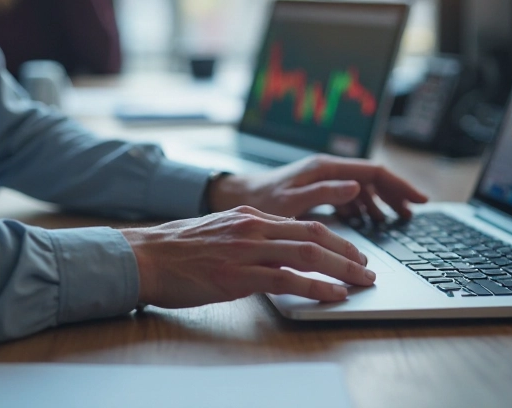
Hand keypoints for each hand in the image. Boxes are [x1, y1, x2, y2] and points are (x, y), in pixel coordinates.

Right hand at [120, 206, 374, 307]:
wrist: (143, 257)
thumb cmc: (175, 250)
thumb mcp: (218, 232)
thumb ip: (248, 236)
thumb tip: (272, 249)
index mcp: (250, 216)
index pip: (304, 223)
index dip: (335, 238)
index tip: (352, 252)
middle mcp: (253, 227)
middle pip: (315, 234)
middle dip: (348, 252)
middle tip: (368, 268)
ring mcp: (246, 250)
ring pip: (308, 253)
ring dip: (341, 268)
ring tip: (362, 281)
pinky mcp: (237, 275)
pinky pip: (287, 280)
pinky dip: (316, 287)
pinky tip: (333, 295)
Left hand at [208, 155, 427, 223]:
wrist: (232, 198)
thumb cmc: (258, 200)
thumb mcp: (290, 201)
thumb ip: (323, 193)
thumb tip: (357, 186)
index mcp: (324, 168)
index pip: (373, 171)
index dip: (399, 186)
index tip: (418, 200)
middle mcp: (326, 170)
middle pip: (373, 179)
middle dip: (396, 194)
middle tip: (414, 213)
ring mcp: (322, 180)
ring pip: (363, 188)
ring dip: (382, 202)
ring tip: (398, 220)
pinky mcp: (317, 192)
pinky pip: (349, 197)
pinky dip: (364, 208)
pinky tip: (371, 221)